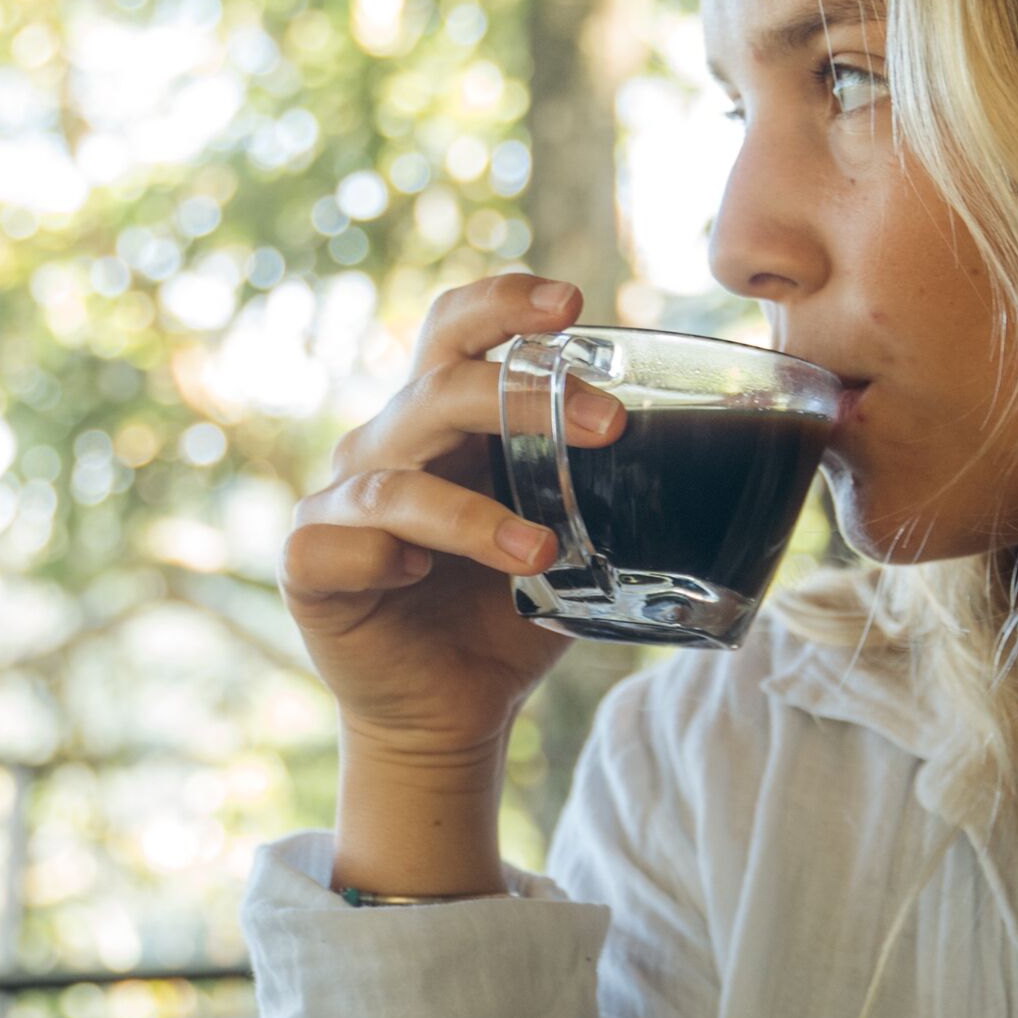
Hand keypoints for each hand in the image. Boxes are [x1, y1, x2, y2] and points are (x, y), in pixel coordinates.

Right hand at [281, 269, 625, 770]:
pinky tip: (419, 574)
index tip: (572, 303)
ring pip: (394, 481)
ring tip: (543, 553)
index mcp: (444, 426)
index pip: (457, 333)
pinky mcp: (309, 567)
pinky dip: (381, 553)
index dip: (503, 305)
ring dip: (472, 514)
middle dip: (526, 398)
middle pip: (438, 388)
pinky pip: (334, 543)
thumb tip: (708, 467)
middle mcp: (386, 448)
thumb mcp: (566, 546)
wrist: (449, 713)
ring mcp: (340, 505)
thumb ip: (604, 498)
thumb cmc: (503, 619)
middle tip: (610, 427)